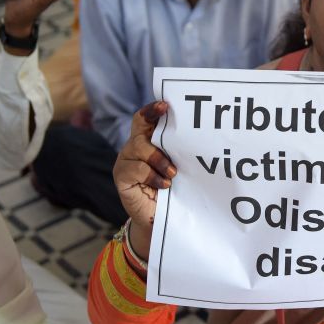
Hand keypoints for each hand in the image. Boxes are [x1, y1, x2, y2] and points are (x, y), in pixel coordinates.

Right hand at [114, 101, 178, 259]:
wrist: (160, 218)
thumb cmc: (173, 189)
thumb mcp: (178, 166)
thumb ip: (180, 151)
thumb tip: (202, 135)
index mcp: (148, 141)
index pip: (145, 119)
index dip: (152, 110)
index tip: (166, 105)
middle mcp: (134, 147)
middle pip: (139, 127)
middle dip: (153, 121)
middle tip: (168, 121)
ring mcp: (125, 161)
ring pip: (138, 147)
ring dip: (158, 158)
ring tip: (173, 173)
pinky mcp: (121, 178)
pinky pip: (135, 168)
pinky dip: (152, 175)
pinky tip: (164, 185)